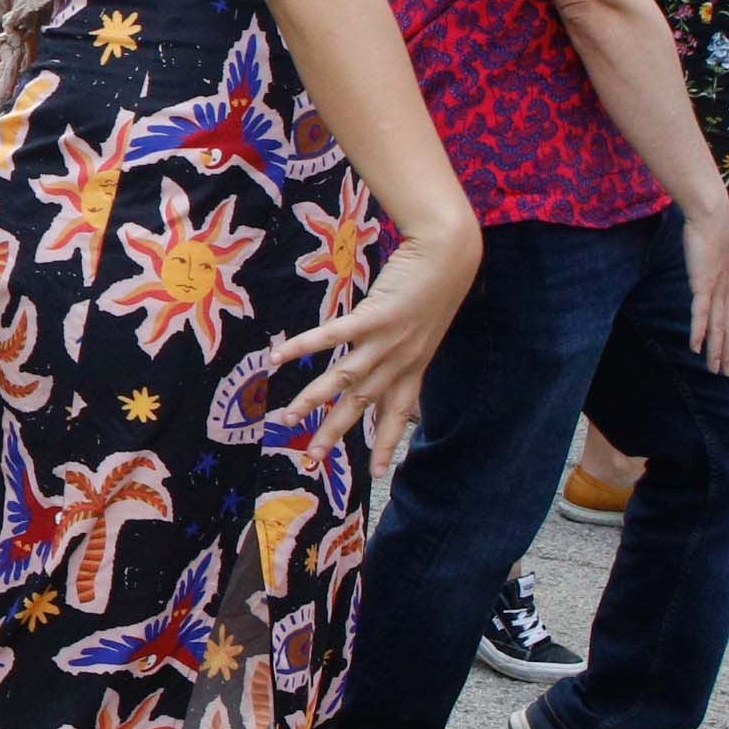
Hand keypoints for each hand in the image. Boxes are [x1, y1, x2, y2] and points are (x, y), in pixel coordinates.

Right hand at [262, 212, 474, 446]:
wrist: (449, 254)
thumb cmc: (438, 283)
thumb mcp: (428, 326)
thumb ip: (410, 345)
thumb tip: (393, 356)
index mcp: (415, 365)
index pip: (399, 415)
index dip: (385, 443)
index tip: (376, 474)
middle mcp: (400, 360)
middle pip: (362, 404)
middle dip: (336, 432)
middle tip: (313, 458)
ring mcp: (386, 340)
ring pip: (345, 378)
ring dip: (313, 399)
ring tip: (286, 418)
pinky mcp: (373, 315)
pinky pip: (333, 336)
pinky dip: (304, 347)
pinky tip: (278, 357)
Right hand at [674, 200, 728, 375]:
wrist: (711, 216)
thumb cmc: (710, 230)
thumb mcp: (715, 254)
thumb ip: (713, 266)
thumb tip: (710, 269)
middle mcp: (728, 292)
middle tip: (727, 374)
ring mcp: (717, 290)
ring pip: (718, 327)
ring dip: (717, 351)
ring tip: (714, 369)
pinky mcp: (703, 285)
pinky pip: (701, 314)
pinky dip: (699, 332)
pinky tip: (695, 347)